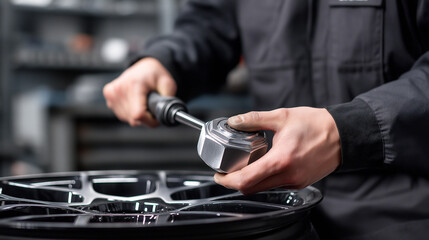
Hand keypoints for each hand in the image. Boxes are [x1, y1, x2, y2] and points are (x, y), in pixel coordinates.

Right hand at [103, 58, 176, 126]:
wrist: (143, 66)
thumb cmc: (155, 74)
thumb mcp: (168, 84)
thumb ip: (168, 101)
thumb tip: (165, 115)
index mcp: (134, 85)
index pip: (138, 115)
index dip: (150, 121)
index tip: (156, 116)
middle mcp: (120, 89)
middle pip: (134, 119)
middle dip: (146, 117)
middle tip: (151, 105)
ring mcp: (112, 93)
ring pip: (128, 118)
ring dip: (138, 115)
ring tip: (142, 101)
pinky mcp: (108, 95)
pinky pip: (122, 114)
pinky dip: (130, 112)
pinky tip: (134, 101)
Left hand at [214, 108, 340, 193]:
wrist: (343, 135)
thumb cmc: (316, 125)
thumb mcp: (282, 117)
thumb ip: (254, 119)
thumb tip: (234, 121)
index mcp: (281, 160)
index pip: (246, 180)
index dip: (227, 180)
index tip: (219, 175)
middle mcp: (288, 176)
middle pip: (251, 189)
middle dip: (235, 182)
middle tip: (227, 171)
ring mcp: (295, 182)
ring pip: (263, 189)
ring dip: (249, 181)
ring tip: (243, 166)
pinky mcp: (300, 183)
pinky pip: (275, 186)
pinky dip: (264, 179)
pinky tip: (262, 166)